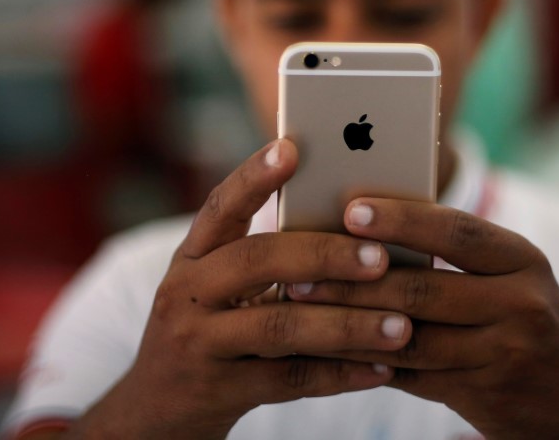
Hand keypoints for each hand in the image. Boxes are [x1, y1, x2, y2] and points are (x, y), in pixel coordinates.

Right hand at [66, 141, 411, 439]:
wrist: (157, 409)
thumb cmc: (210, 330)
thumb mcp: (221, 287)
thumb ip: (269, 260)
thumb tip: (359, 231)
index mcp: (194, 256)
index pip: (222, 206)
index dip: (254, 176)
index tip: (292, 148)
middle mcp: (187, 292)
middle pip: (257, 260)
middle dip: (324, 255)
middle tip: (381, 258)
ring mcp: (196, 342)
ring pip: (279, 327)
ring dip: (347, 325)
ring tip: (401, 326)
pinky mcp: (215, 390)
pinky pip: (289, 381)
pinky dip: (340, 374)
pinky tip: (383, 370)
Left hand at [286, 198, 558, 439]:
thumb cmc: (526, 324)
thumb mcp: (510, 280)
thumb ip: (455, 258)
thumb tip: (364, 233)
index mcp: (523, 258)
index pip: (456, 230)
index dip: (401, 219)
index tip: (350, 209)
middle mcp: (522, 302)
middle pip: (424, 287)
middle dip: (353, 279)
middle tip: (297, 270)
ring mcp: (506, 352)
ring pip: (410, 336)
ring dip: (347, 323)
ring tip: (300, 309)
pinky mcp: (486, 394)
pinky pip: (412, 376)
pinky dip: (366, 362)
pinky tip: (330, 350)